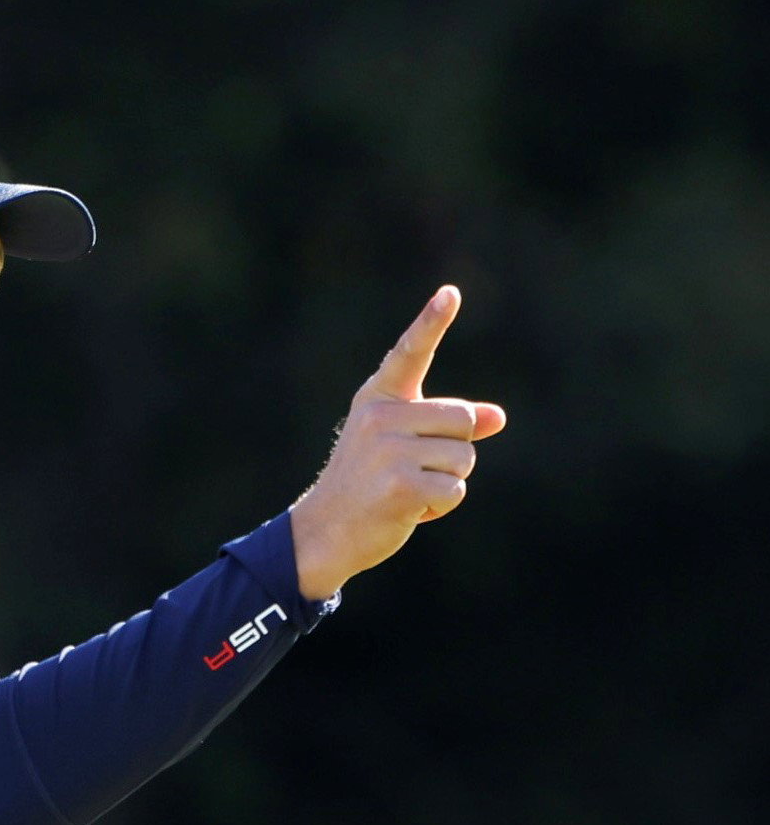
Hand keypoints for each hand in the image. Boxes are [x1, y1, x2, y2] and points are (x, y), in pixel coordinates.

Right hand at [288, 285, 506, 599]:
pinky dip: (441, 507)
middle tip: (413, 471)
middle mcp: (380, 417)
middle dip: (453, 450)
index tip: (450, 293)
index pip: (409, 353)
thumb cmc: (368, 483)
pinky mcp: (400, 486)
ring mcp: (388, 451)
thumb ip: (447, 426)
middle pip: (463, 419)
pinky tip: (408, 510)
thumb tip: (498, 417)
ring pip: (464, 458)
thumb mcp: (403, 444)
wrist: (325, 530)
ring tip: (407, 491)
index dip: (431, 321)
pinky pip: (455, 490)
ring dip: (447, 482)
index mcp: (378, 399)